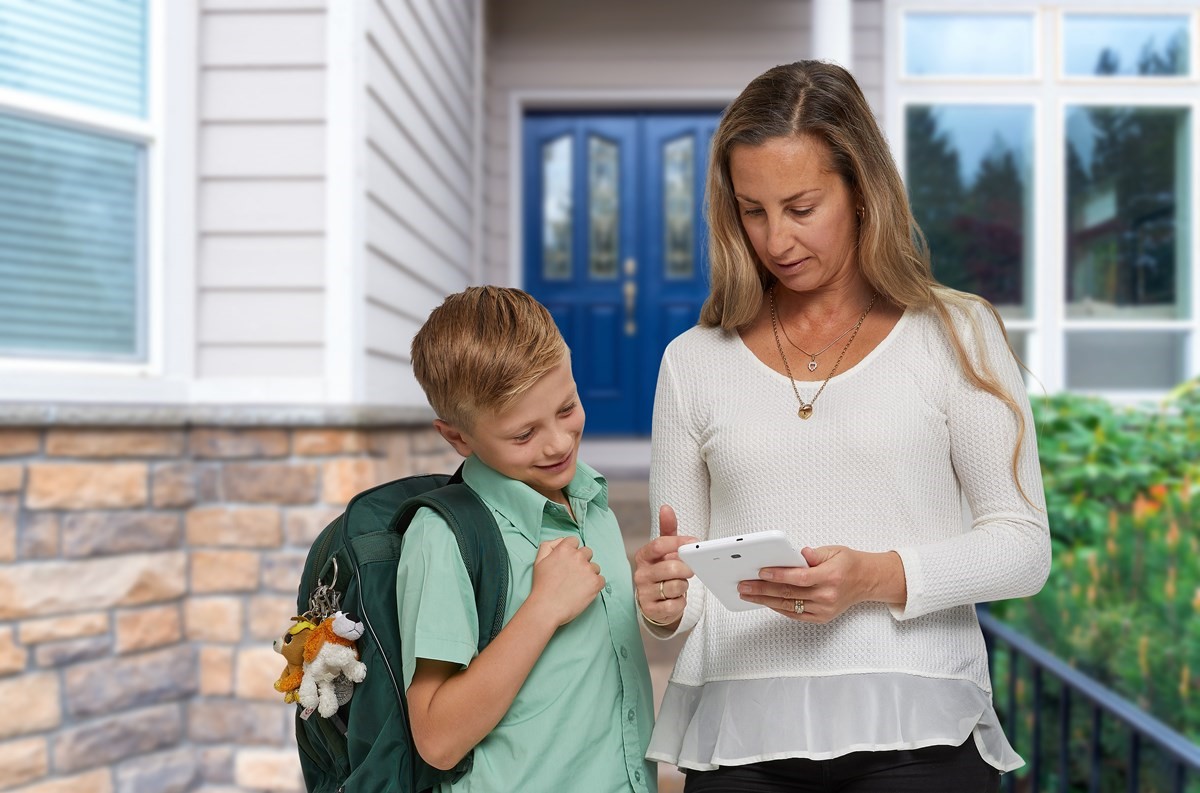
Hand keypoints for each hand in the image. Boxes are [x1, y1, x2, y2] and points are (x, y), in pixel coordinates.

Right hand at [529, 537, 604, 625]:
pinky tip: (584, 591)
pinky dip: (595, 585)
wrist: (547, 608)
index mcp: (564, 549)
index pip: (575, 541)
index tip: (568, 561)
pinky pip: (601, 579)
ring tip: (577, 585)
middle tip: (573, 574)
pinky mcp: (596, 583)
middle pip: (587, 552)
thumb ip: (549, 546)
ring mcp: (588, 569)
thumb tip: (561, 541)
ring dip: (589, 574)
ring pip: (595, 567)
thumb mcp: (539, 560)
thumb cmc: (542, 586)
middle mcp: (578, 557)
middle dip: (582, 561)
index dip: (572, 551)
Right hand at [631, 505, 696, 626]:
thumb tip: (666, 507)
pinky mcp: (651, 610)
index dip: (679, 543)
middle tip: (690, 570)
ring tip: (679, 585)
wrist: (655, 600)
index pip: (659, 544)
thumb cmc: (662, 571)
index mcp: (643, 556)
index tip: (693, 543)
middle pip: (671, 568)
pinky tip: (676, 598)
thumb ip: (667, 529)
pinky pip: (675, 605)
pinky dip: (680, 602)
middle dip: (686, 569)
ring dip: (683, 586)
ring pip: (675, 587)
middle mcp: (641, 574)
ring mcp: (644, 593)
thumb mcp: (665, 550)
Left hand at [736, 546, 906, 622]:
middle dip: (763, 589)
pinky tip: (765, 601)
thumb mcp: (834, 550)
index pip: (799, 577)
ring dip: (765, 600)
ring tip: (748, 594)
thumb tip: (796, 554)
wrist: (868, 581)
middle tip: (744, 585)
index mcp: (831, 576)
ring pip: (789, 606)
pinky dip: (779, 608)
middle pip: (790, 593)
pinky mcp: (822, 618)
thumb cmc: (849, 563)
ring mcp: (824, 609)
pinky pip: (795, 615)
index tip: (761, 572)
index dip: (778, 575)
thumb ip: (813, 554)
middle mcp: (827, 595)